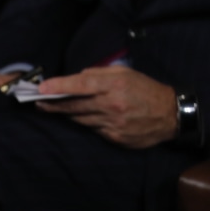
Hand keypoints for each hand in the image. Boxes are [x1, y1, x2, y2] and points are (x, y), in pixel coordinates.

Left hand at [34, 66, 177, 148]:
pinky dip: (85, 123)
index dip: (58, 87)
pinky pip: (92, 129)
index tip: (41, 89)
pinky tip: (80, 118)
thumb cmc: (145, 90)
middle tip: (38, 102)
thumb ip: (99, 74)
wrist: (171, 114)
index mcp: (115, 85)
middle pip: (74, 106)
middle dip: (53, 104)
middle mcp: (112, 104)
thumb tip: (75, 78)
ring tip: (53, 109)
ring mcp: (113, 123)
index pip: (80, 85)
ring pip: (80, 119)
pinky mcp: (114, 137)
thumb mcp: (126, 73)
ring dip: (66, 114)